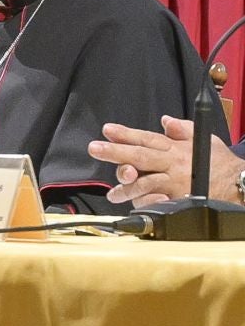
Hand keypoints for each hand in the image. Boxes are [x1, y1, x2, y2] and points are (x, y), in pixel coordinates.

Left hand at [90, 116, 243, 205]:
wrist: (240, 185)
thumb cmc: (221, 163)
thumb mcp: (203, 140)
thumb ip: (182, 129)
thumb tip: (164, 120)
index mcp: (176, 148)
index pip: (146, 138)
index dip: (126, 133)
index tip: (107, 129)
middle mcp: (173, 164)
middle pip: (140, 156)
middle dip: (115, 152)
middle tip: (95, 148)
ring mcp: (176, 183)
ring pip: (146, 183)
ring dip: (126, 186)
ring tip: (111, 192)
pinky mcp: (180, 200)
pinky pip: (159, 201)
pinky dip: (145, 203)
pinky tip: (132, 205)